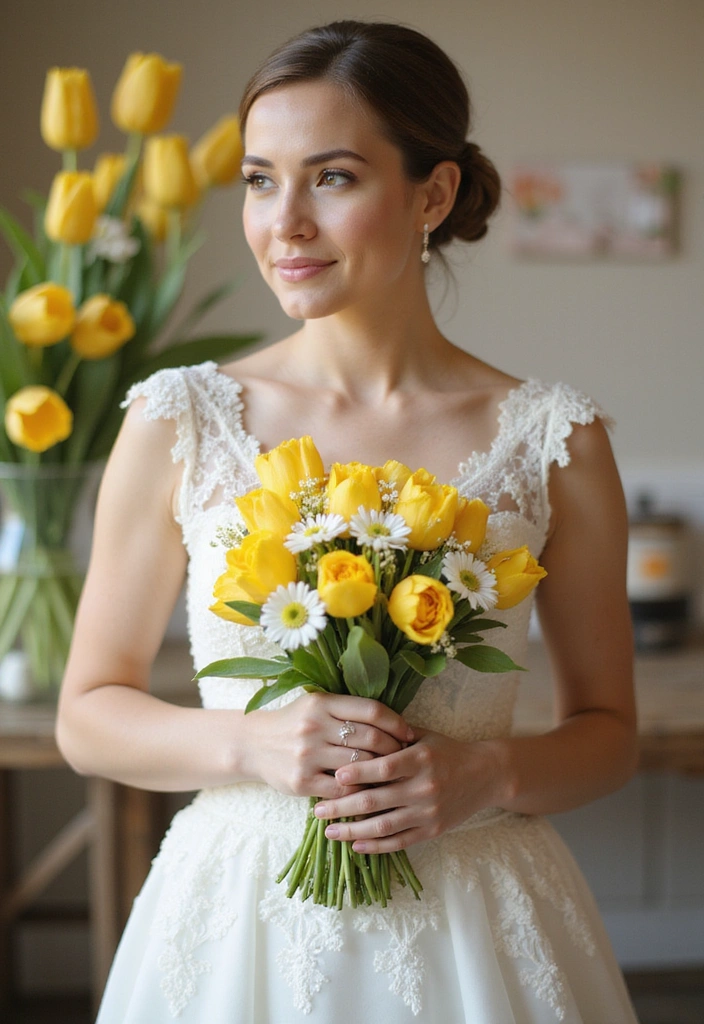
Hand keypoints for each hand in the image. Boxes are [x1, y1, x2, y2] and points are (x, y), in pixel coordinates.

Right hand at [246, 691, 413, 799]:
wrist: (253, 745)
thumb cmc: (294, 724)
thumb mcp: (317, 706)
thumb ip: (348, 710)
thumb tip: (394, 724)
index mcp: (321, 703)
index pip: (371, 710)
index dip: (396, 723)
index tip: (409, 733)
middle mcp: (314, 726)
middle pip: (370, 738)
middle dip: (393, 749)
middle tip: (404, 757)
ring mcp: (307, 755)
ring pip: (359, 765)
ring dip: (380, 772)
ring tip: (391, 774)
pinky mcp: (302, 781)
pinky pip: (342, 788)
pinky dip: (359, 789)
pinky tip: (368, 789)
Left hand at [312, 728, 500, 851]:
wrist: (487, 775)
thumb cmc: (448, 751)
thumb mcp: (424, 736)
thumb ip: (393, 734)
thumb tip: (355, 728)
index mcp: (420, 759)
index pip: (384, 768)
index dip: (358, 773)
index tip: (334, 776)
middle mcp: (423, 787)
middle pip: (376, 800)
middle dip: (342, 807)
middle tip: (317, 809)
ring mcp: (427, 812)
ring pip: (383, 826)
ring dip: (352, 831)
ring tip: (329, 831)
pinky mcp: (432, 831)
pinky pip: (399, 842)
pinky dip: (375, 846)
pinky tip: (355, 844)